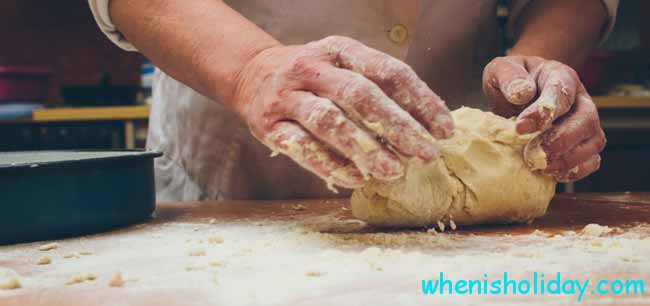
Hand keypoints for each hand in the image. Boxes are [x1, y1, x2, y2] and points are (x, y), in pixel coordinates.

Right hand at [233, 36, 453, 188]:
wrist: (253, 76)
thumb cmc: (314, 78)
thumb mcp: (344, 67)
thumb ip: (379, 88)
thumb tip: (426, 126)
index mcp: (339, 49)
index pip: (387, 71)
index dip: (420, 100)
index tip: (443, 130)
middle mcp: (311, 68)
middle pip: (360, 94)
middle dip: (397, 126)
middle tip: (426, 153)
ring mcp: (287, 96)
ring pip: (329, 121)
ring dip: (364, 147)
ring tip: (393, 170)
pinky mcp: (269, 126)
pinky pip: (301, 147)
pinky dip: (330, 164)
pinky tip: (356, 178)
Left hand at [483, 55, 604, 181]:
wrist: (516, 93)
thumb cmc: (510, 81)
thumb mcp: (501, 70)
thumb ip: (509, 77)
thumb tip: (521, 94)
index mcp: (561, 76)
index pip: (561, 94)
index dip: (543, 113)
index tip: (520, 128)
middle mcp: (580, 100)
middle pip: (586, 120)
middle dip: (560, 140)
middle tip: (532, 154)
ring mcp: (586, 123)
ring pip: (593, 142)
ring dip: (568, 159)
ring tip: (539, 166)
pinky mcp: (583, 144)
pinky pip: (591, 160)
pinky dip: (575, 171)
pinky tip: (550, 173)